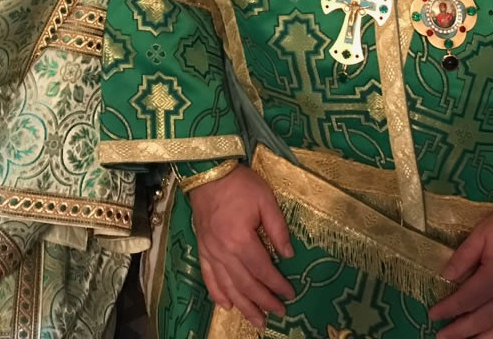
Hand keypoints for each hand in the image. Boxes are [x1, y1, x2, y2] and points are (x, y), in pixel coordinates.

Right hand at [187, 164, 295, 328]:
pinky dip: (217, 293)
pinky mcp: (202, 248)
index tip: (290, 294)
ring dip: (243, 306)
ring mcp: (210, 252)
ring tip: (257, 321)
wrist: (206, 172)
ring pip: (228, 286)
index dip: (277, 284)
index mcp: (241, 239)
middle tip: (279, 313)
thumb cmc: (239, 183)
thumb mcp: (266, 199)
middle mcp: (223, 251)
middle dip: (263, 301)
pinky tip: (226, 305)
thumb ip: (278, 228)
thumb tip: (288, 255)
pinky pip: (208, 276)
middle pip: (246, 284)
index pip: (263, 270)